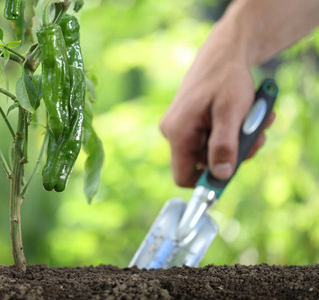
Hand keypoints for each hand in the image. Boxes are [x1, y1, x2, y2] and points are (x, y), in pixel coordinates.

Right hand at [159, 26, 274, 186]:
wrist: (222, 54)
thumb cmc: (226, 79)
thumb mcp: (230, 113)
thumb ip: (224, 145)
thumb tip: (221, 175)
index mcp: (178, 132)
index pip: (183, 176)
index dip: (207, 182)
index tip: (232, 171)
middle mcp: (174, 133)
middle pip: (203, 163)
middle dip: (233, 154)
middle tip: (255, 136)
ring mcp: (181, 128)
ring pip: (211, 151)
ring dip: (237, 141)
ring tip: (255, 120)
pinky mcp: (190, 124)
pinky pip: (212, 139)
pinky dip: (232, 132)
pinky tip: (246, 116)